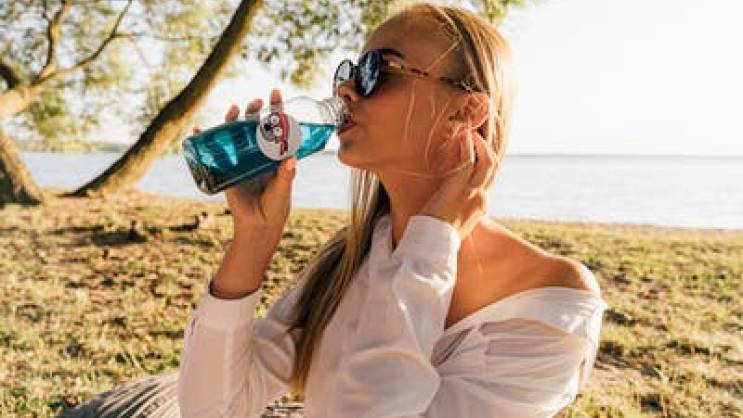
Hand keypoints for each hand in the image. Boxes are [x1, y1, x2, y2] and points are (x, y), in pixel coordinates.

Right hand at [193, 88, 296, 235]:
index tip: (275, 93)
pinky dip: (205, 139)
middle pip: (254, 125)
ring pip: (235, 133)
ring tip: (234, 109)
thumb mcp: (283, 188)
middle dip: (254, 110)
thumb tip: (290, 158)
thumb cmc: (276, 206)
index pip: (277, 126)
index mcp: (275, 154)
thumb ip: (286, 175)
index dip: (276, 109)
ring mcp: (241, 159)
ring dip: (232, 119)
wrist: (258, 224)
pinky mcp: (226, 169)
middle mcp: (258, 153)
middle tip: (256, 102)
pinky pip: (214, 151)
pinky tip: (199, 129)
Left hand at [418, 123, 497, 239]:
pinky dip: (468, 146)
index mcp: (481, 207)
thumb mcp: (453, 224)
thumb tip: (448, 208)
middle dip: (487, 150)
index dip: (485, 163)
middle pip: (493, 168)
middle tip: (477, 137)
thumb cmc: (438, 237)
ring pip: (487, 161)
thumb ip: (456, 212)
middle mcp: (482, 198)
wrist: (434, 246)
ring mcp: (473, 192)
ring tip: (470, 133)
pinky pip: (469, 160)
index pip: (489, 180)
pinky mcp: (460, 187)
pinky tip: (463, 137)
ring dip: (480, 145)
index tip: (478, 152)